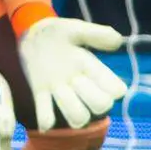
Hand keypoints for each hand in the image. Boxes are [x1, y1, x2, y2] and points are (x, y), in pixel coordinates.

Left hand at [14, 14, 129, 130]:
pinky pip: (46, 117)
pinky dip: (46, 119)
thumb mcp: (76, 29)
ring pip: (78, 119)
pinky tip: (44, 111)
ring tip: (58, 89)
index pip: (115, 91)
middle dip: (90, 96)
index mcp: (94, 70)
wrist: (32, 35)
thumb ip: (96, 34)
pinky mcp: (42, 95)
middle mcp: (82, 86)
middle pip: (101, 108)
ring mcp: (62, 93)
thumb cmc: (59, 33)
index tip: (94, 71)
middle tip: (75, 79)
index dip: (111, 88)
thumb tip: (118, 40)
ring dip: (69, 107)